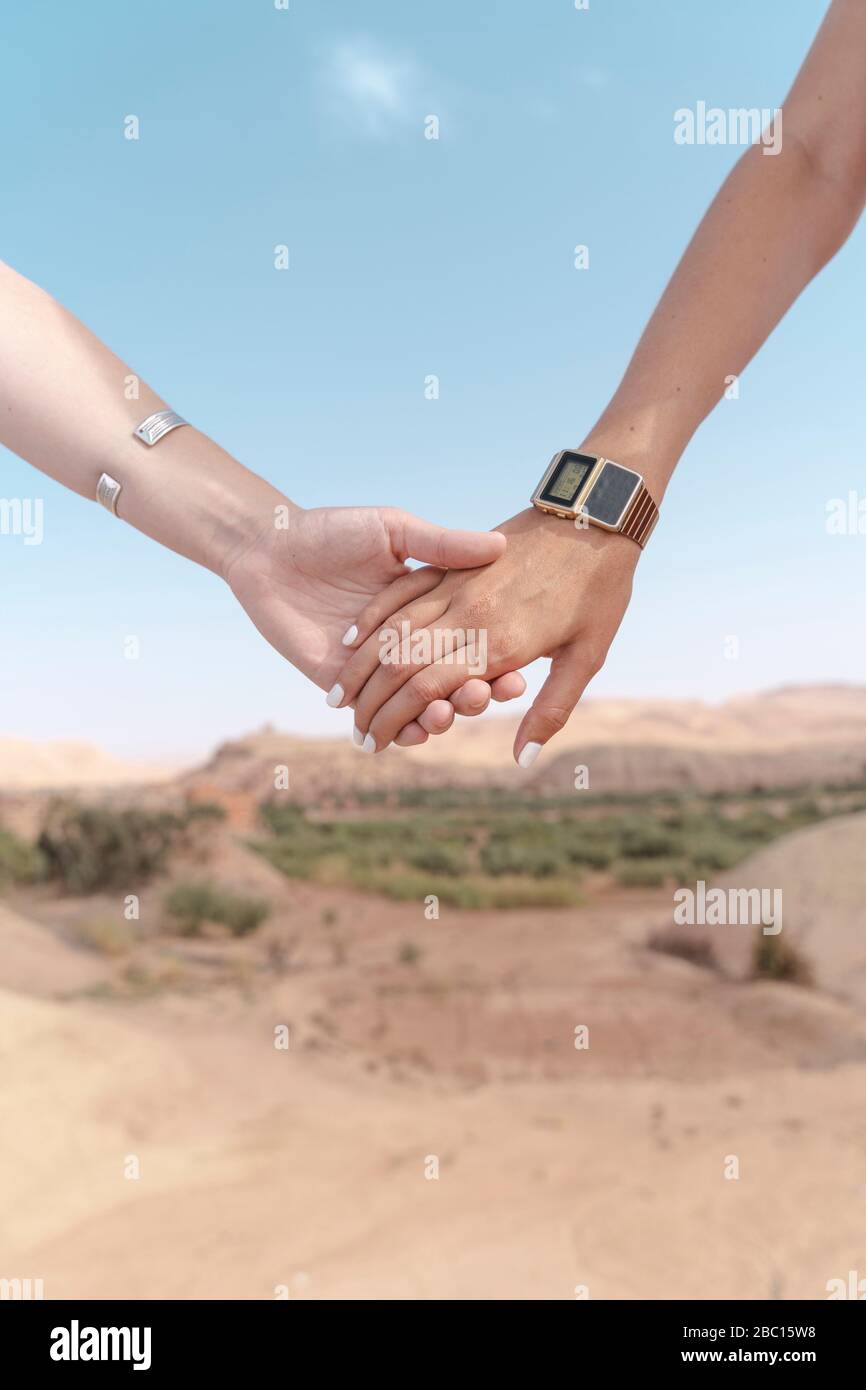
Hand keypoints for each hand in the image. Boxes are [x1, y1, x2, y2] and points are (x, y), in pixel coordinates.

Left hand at [224, 503, 525, 745]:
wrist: (271, 549)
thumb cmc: (334, 531)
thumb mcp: (394, 530)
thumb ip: (442, 545)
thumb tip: (499, 546)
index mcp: (432, 609)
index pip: (476, 644)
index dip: (500, 664)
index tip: (518, 674)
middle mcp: (411, 644)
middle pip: (454, 682)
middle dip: (473, 696)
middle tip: (480, 694)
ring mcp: (379, 670)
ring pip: (421, 708)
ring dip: (440, 718)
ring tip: (444, 714)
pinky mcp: (344, 687)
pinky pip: (379, 720)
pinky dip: (401, 733)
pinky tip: (414, 733)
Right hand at [333, 506, 638, 762]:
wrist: (597, 513)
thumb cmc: (602, 591)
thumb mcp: (587, 657)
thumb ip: (550, 710)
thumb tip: (523, 760)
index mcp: (499, 644)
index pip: (429, 691)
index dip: (397, 721)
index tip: (376, 744)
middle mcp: (470, 616)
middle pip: (402, 666)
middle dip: (372, 704)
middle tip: (355, 733)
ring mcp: (457, 584)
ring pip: (394, 630)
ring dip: (362, 666)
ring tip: (339, 697)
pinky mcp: (452, 561)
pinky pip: (401, 591)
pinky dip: (374, 617)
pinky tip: (354, 638)